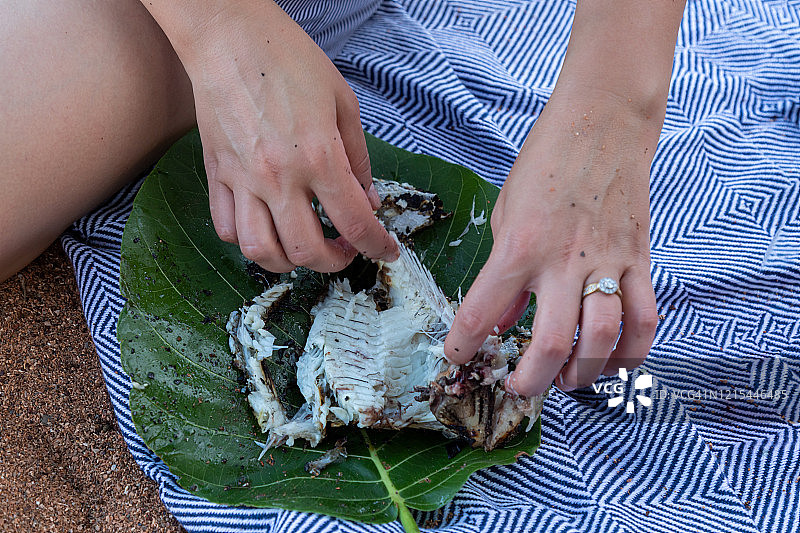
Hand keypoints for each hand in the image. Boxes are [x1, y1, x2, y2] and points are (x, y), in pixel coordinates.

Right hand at [176, 1, 397, 271]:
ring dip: (289, 263)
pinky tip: (266, 227)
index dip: (377, 246)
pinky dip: (248, 241)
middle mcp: (279, 177)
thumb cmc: (288, 59)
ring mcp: (243, 180)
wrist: (227, 36)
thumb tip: (369, 200)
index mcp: (318, 156)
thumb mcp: (343, 102)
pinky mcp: (217, 175)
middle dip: (336, 262)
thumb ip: (359, 158)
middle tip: (345, 249)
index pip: (355, 222)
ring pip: (261, 251)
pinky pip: (226, 228)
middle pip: (308, 251)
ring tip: (304, 248)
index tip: (387, 252)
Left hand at [444, 89, 659, 395]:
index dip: (463, 346)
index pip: (482, 313)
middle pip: (552, 345)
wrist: (603, 122)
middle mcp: (563, 262)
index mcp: (519, 246)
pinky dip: (631, 351)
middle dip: (530, 380)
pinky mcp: (639, 260)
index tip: (457, 357)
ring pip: (602, 341)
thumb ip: (504, 270)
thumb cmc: (546, 160)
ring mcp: (607, 263)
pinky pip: (644, 319)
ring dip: (582, 375)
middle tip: (519, 388)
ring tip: (565, 381)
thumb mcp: (505, 211)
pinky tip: (613, 361)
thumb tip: (506, 319)